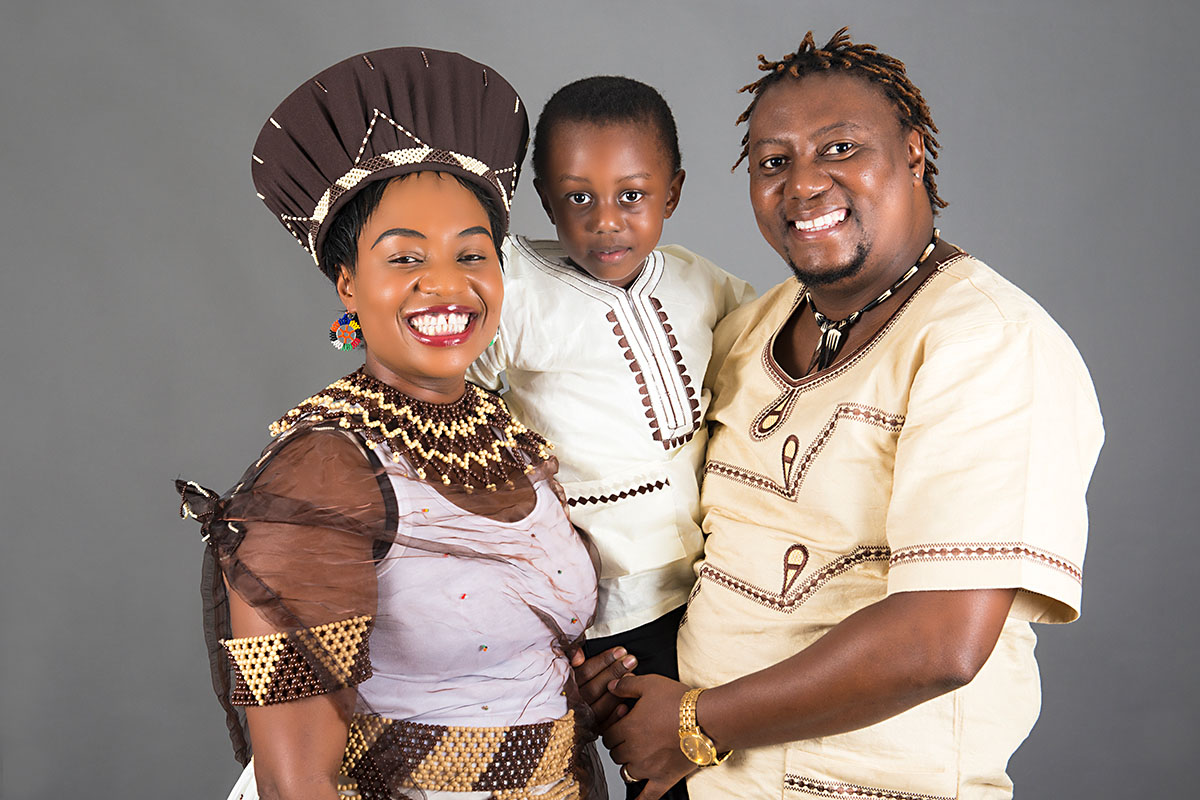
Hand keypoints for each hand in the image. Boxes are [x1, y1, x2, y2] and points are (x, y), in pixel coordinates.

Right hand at [569, 645, 637, 728]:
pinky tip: (626, 706)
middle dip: (614, 672)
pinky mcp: (591, 732)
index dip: (603, 660)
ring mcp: (582, 718)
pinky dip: (615, 717)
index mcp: (568, 686)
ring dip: (617, 692)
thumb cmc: (577, 685)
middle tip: (631, 660)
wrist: (566, 720)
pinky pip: (603, 726)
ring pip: (599, 707)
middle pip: (593, 689)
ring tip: (632, 676)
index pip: (585, 672)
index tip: (620, 651)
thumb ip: (571, 657)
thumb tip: (579, 656)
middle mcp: (574, 703)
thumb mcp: (570, 668)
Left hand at [603, 674, 698, 799]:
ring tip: (640, 754)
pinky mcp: (664, 779)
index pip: (607, 735)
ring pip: (626, 773)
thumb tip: (610, 688)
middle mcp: (634, 751)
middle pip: (615, 754)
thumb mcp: (650, 683)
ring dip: (629, 764)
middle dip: (621, 745)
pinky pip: (647, 796)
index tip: (623, 723)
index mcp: (628, 729)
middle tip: (634, 736)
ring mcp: (648, 768)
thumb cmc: (680, 701)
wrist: (707, 719)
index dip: (614, 728)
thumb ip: (626, 685)